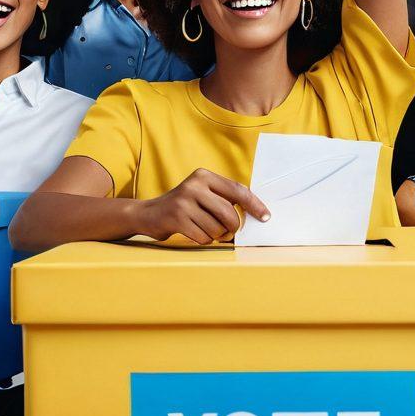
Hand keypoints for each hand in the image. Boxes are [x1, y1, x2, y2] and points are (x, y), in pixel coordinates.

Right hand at [138, 168, 269, 244]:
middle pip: (229, 213)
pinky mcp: (177, 218)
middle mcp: (194, 185)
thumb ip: (223, 197)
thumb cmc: (184, 206)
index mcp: (204, 175)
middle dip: (233, 228)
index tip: (266, 217)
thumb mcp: (202, 193)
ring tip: (205, 229)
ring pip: (217, 228)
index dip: (254, 204)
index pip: (237, 190)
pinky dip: (203, 240)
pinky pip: (203, 237)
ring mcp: (184, 201)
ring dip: (216, 235)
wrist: (149, 214)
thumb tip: (255, 212)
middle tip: (228, 232)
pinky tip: (193, 232)